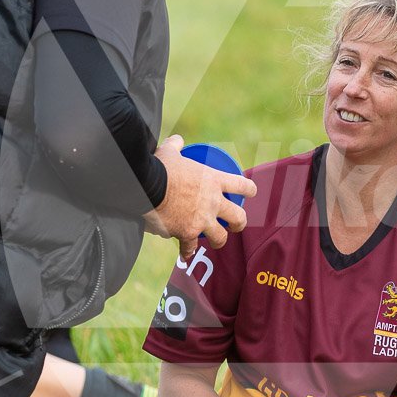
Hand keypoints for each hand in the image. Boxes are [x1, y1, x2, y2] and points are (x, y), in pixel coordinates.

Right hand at [141, 135, 255, 260]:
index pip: (242, 185)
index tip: (250, 193)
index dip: (249, 190)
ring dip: (218, 240)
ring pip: (220, 237)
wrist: (145, 185)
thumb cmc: (159, 166)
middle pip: (238, 217)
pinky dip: (188, 251)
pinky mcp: (187, 233)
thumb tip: (177, 141)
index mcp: (214, 180)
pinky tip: (187, 255)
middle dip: (238, 223)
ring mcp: (202, 220)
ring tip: (215, 242)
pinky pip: (190, 247)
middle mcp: (213, 202)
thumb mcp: (170, 152)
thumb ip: (176, 147)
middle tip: (234, 224)